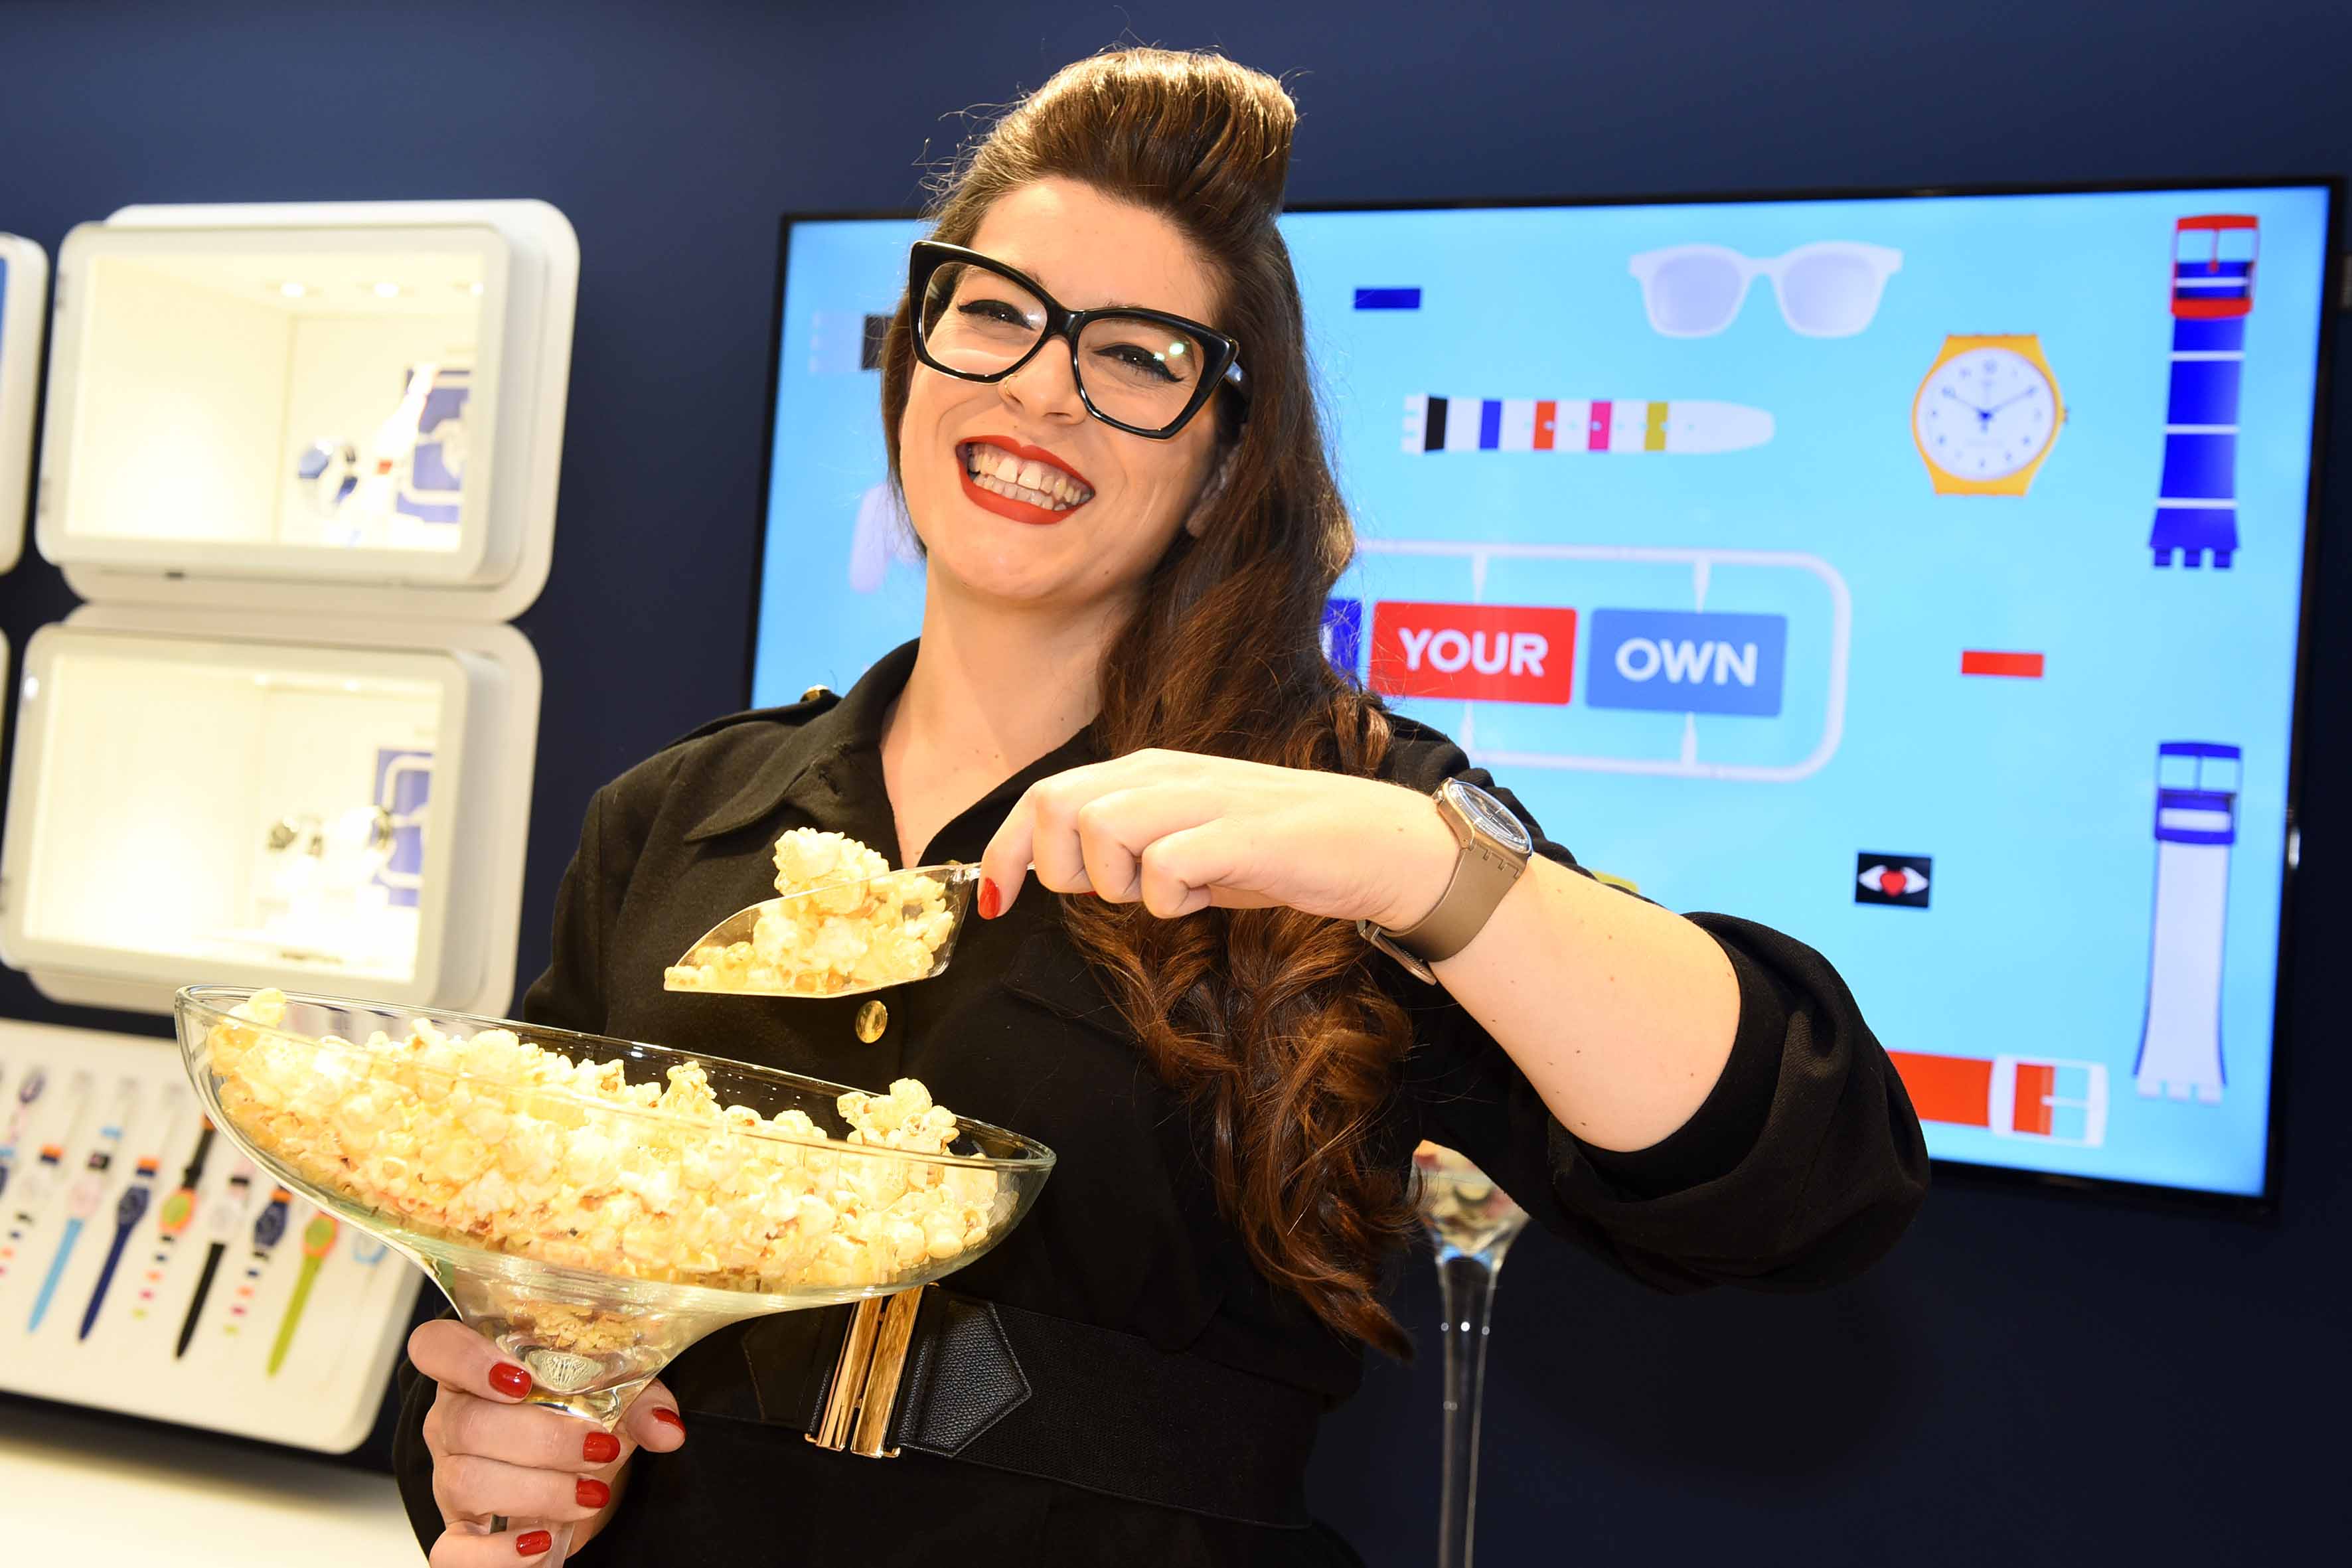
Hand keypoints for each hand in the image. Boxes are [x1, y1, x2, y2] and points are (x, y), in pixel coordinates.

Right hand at [411, 1320, 685, 1563]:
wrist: (579, 1476)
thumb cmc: (581, 1421)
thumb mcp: (613, 1399)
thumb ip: (640, 1400)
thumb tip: (666, 1427)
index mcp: (480, 1369)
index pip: (435, 1345)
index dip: (465, 1358)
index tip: (521, 1378)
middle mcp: (453, 1419)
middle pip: (466, 1423)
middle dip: (542, 1439)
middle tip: (598, 1449)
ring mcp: (449, 1475)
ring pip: (466, 1480)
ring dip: (537, 1491)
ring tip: (589, 1495)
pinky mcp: (458, 1529)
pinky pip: (453, 1550)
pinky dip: (496, 1553)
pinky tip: (539, 1543)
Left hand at [978, 748, 1457, 929]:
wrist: (1375, 845)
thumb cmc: (1273, 850)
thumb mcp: (1183, 840)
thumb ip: (1123, 847)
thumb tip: (1054, 873)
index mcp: (1146, 772)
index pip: (1044, 795)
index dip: (1005, 851)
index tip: (997, 903)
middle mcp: (1166, 774)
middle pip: (1056, 805)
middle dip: (1058, 868)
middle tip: (1113, 896)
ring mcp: (1205, 800)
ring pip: (1101, 828)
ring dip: (1119, 882)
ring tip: (1171, 893)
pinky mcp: (1242, 835)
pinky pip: (1167, 867)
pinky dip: (1170, 899)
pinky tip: (1207, 898)